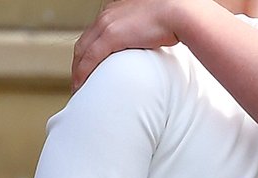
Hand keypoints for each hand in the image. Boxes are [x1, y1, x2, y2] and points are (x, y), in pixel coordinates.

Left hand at [72, 0, 203, 87]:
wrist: (179, 12)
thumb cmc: (176, 17)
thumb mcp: (155, 25)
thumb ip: (149, 34)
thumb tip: (158, 46)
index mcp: (116, 11)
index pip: (95, 33)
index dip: (89, 51)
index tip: (91, 66)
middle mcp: (107, 16)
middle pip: (83, 42)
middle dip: (79, 62)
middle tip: (81, 80)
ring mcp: (107, 24)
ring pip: (82, 51)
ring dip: (78, 70)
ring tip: (80, 86)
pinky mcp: (111, 36)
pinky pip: (90, 58)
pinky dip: (83, 72)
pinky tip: (82, 84)